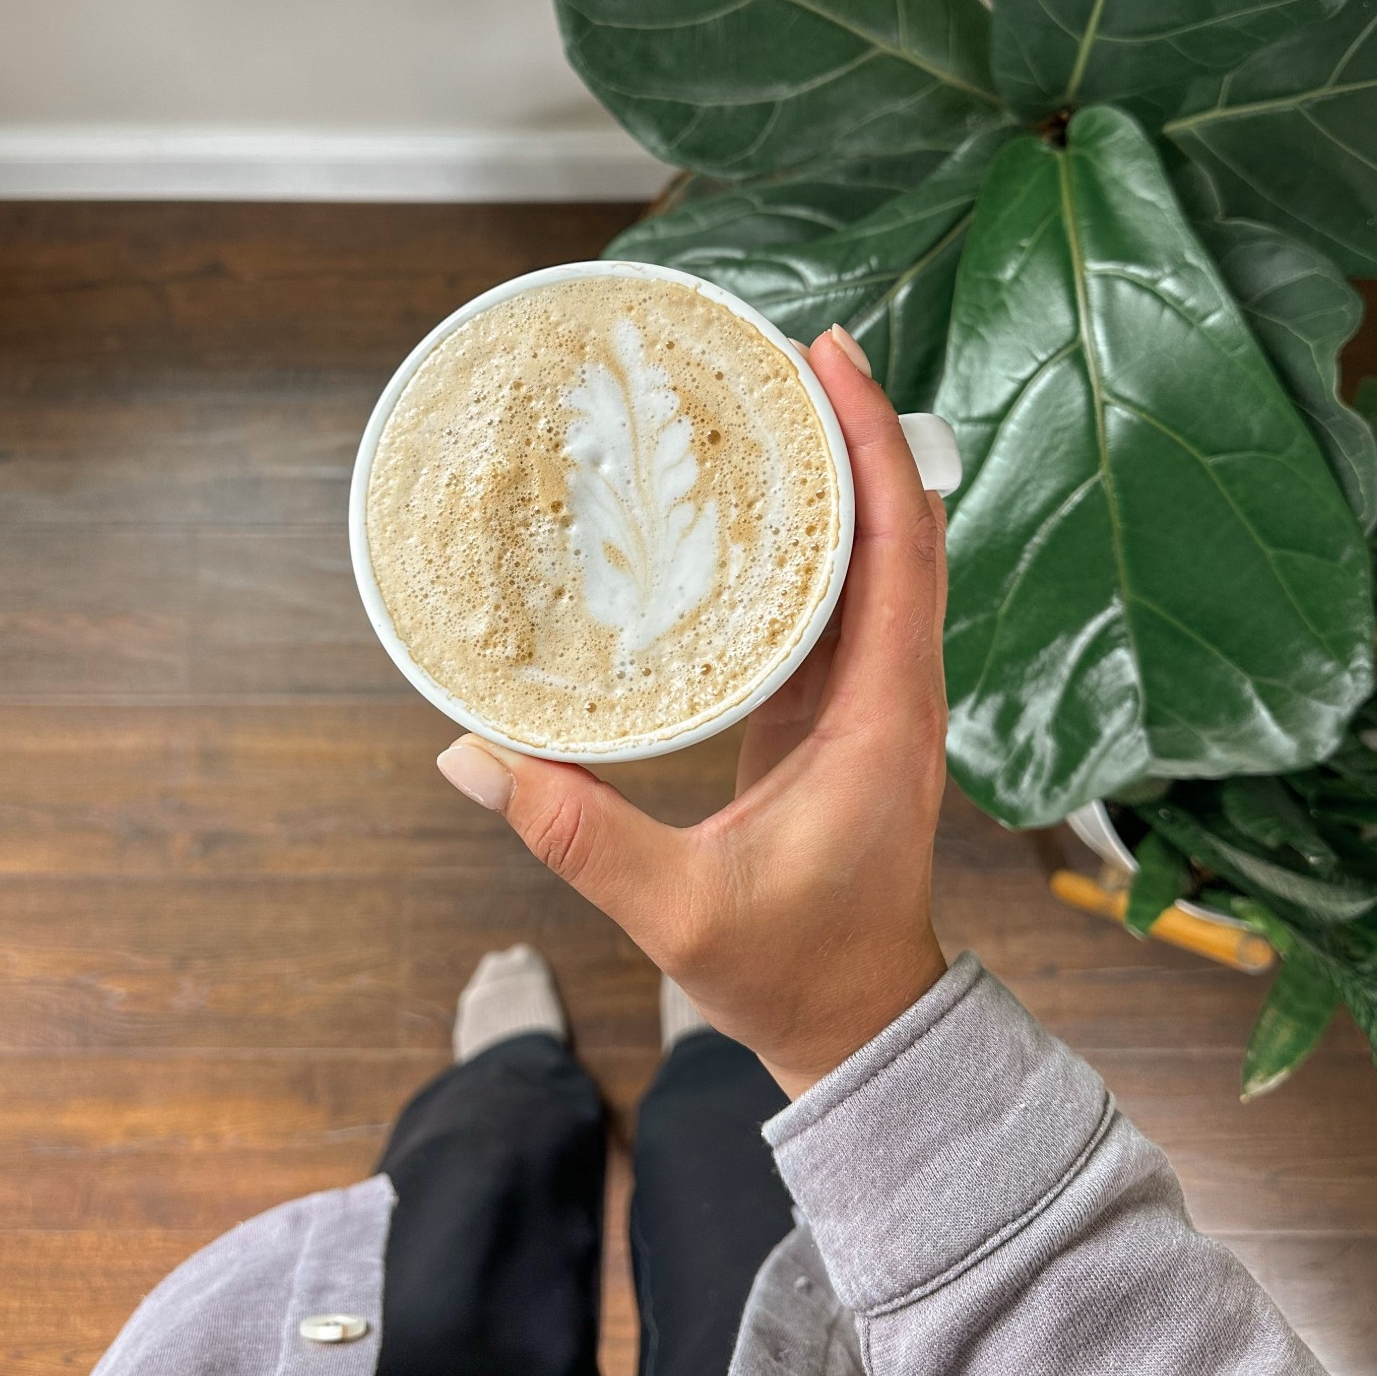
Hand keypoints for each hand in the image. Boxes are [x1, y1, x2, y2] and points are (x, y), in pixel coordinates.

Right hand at [436, 326, 949, 1098]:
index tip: (833, 363)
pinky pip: (835, 598)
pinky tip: (747, 503)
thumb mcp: (682, 913)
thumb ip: (580, 837)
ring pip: (872, 555)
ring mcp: (866, 695)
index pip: (904, 550)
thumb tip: (473, 755)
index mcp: (883, 716)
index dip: (875, 447)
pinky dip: (808, 535)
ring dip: (835, 474)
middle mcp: (892, 688)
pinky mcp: (833, 708)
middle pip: (896, 527)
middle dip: (851, 430)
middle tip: (781, 352)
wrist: (852, 1023)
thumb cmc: (793, 973)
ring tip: (766, 400)